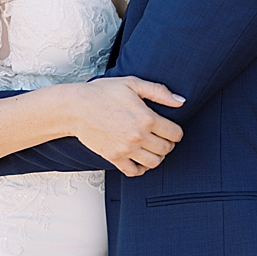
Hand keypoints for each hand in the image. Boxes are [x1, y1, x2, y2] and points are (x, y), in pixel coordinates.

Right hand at [68, 77, 184, 174]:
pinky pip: (134, 171)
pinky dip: (141, 168)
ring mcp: (126, 149)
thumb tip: (181, 101)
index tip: (170, 129)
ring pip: (154, 162)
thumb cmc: (102, 93)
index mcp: (147, 118)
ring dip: (157, 156)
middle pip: (166, 149)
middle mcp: (138, 136)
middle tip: (161, 138)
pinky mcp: (114, 157)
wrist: (75, 107)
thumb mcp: (133, 83)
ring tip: (151, 148)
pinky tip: (140, 159)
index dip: (176, 131)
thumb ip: (159, 92)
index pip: (175, 133)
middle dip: (168, 143)